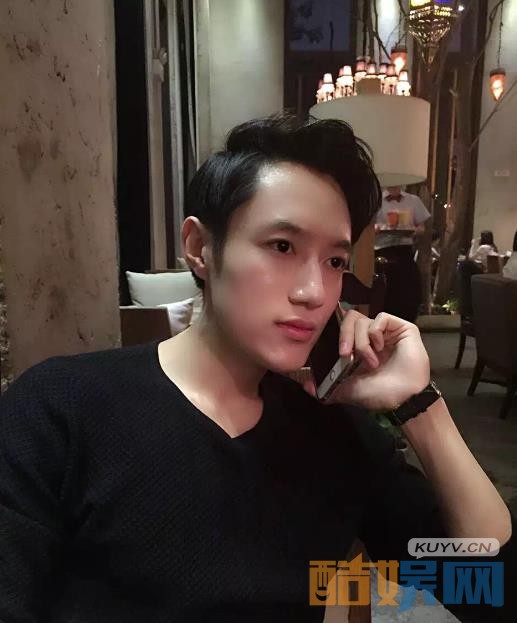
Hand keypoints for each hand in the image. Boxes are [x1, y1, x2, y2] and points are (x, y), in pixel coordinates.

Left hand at [303, 310, 429, 410]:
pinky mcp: (401, 327)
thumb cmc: (378, 394)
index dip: (336, 334)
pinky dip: (375, 333)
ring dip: (361, 342)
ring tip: (371, 361)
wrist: (402, 399)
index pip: (342, 327)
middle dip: (344, 335)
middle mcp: (371, 336)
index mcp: (358, 347)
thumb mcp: (346, 391)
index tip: (337, 352)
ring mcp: (386, 331)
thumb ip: (325, 388)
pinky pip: (381, 318)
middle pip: (349, 318)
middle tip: (345, 354)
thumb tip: (305, 385)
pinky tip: (380, 348)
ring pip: (362, 320)